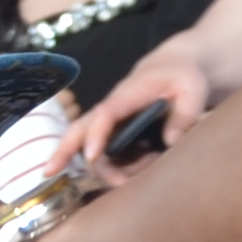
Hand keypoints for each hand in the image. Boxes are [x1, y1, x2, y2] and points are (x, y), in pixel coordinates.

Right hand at [76, 46, 216, 178]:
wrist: (176, 67)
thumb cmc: (183, 75)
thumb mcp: (193, 89)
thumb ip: (185, 115)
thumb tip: (170, 142)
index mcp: (127, 95)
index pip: (105, 114)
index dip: (95, 135)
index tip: (91, 155)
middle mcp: (113, 110)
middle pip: (78, 129)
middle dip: (62, 150)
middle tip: (48, 173)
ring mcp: (113, 123)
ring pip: (93, 149)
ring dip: (108, 170)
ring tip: (139, 174)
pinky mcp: (118, 133)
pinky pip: (108, 155)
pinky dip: (117, 170)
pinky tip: (141, 170)